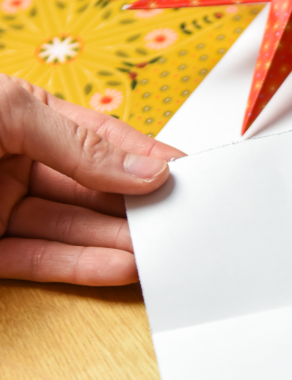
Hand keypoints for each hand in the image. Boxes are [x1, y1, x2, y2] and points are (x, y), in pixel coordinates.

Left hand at [0, 74, 182, 285]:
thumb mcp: (9, 112)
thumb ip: (79, 143)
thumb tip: (145, 170)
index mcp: (22, 118)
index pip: (96, 138)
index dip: (141, 156)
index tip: (185, 172)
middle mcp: (14, 163)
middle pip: (91, 189)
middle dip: (136, 205)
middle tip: (179, 218)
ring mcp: (0, 208)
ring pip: (70, 230)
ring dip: (118, 242)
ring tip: (159, 249)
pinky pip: (38, 261)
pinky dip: (81, 267)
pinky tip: (122, 267)